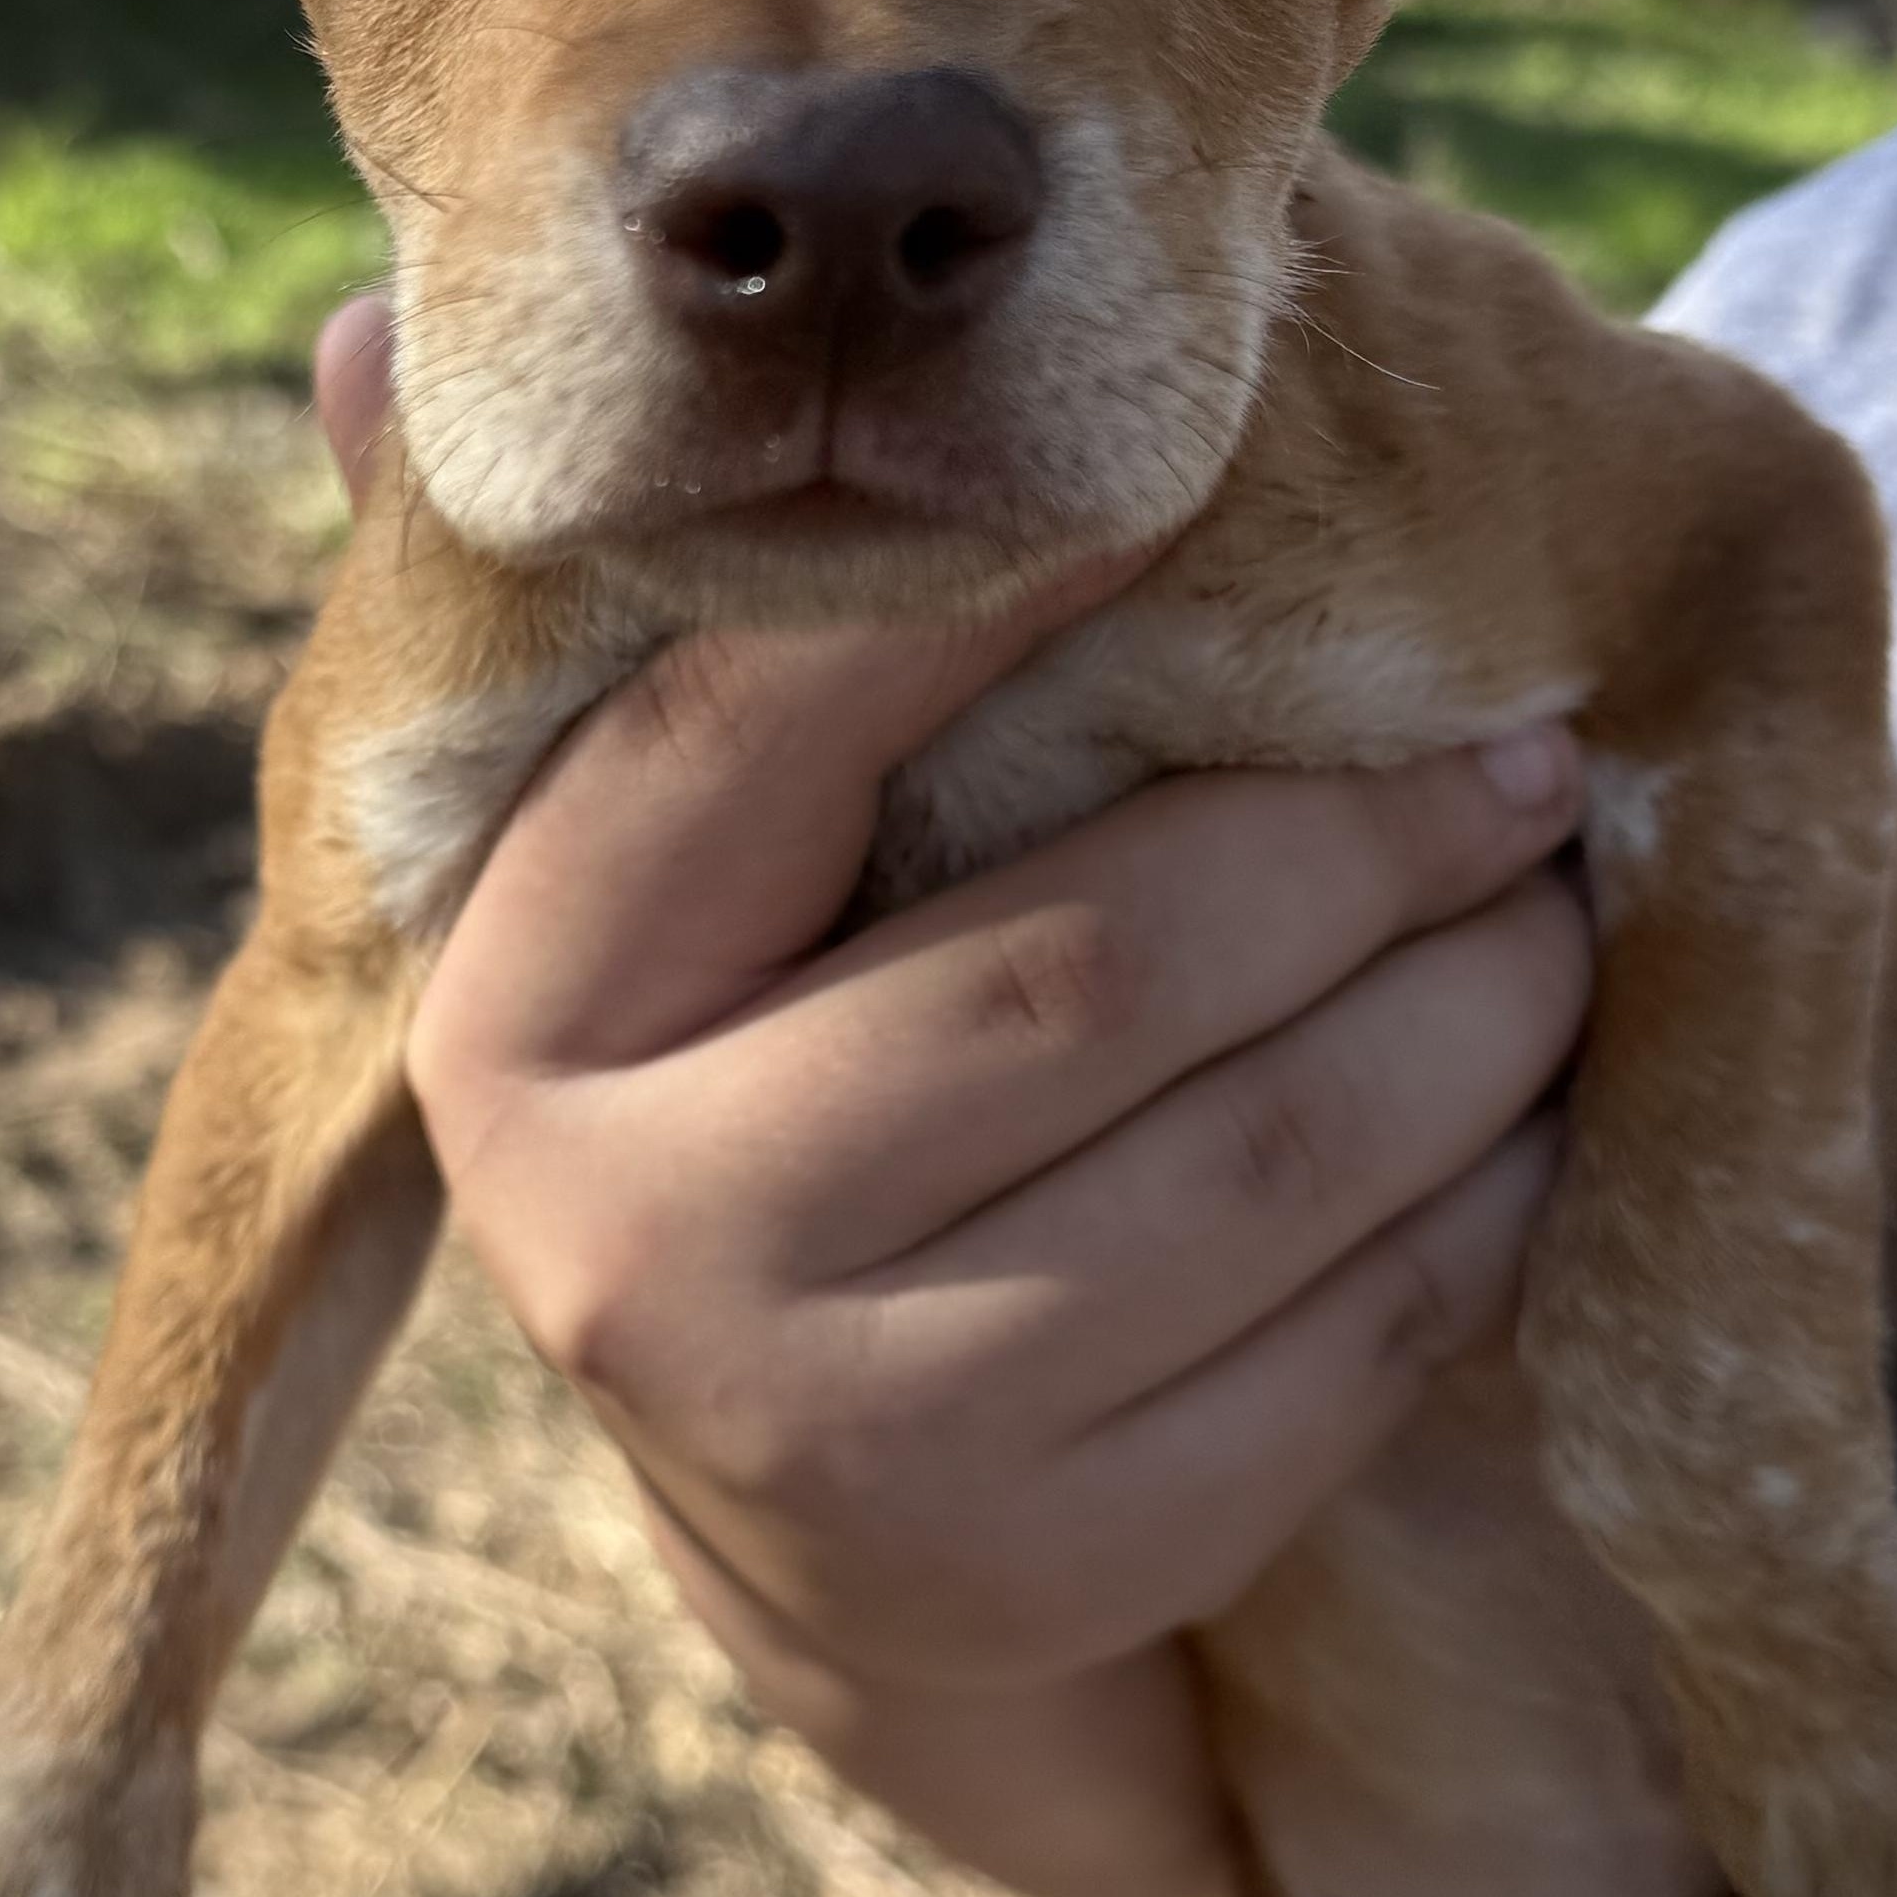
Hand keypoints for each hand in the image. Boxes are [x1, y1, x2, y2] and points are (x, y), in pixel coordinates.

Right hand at [317, 299, 1593, 1896]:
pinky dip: (1492, 1181)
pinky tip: (1539, 1081)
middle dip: (1351, 828)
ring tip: (1549, 871)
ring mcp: (856, 1437)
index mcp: (513, 1029)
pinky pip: (1361, 1329)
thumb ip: (582, 645)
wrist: (822, 1535)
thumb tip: (347, 334)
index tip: (1170, 466)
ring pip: (1270, 1152)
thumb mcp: (629, 910)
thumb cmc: (744, 1100)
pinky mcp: (1065, 1562)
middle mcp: (644, 1253)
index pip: (751, 744)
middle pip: (1083, 970)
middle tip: (1512, 732)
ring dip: (1475, 990)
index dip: (975, 584)